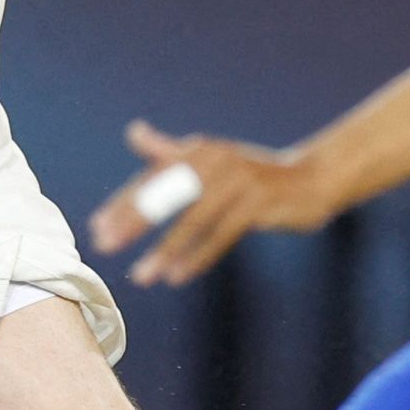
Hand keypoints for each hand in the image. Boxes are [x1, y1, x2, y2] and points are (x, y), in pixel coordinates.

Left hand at [87, 120, 331, 285]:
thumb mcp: (211, 159)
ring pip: (192, 219)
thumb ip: (169, 151)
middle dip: (132, 222)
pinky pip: (221, 234)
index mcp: (197, 150)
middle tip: (105, 245)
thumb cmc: (252, 174)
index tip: (97, 229)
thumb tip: (133, 133)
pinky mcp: (258, 203)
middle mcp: (214, 160)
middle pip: (165, 194)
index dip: (123, 204)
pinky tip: (177, 276)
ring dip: (164, 249)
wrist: (312, 179)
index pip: (151, 179)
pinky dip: (198, 256)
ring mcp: (238, 181)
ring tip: (141, 276)